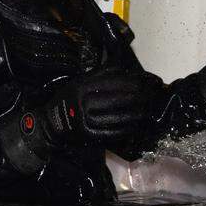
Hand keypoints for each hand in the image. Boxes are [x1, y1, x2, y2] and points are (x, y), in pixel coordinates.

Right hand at [42, 69, 159, 147]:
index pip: (117, 81)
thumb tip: (126, 67)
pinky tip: (139, 124)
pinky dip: (130, 128)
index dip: (137, 81)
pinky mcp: (91, 137)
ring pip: (121, 116)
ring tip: (149, 108)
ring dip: (139, 113)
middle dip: (143, 96)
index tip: (151, 80)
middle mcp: (85, 103)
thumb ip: (101, 74)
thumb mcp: (80, 81)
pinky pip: (116, 132)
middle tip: (155, 94)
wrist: (50, 125)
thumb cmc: (69, 99)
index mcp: (83, 86)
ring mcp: (88, 121)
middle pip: (122, 98)